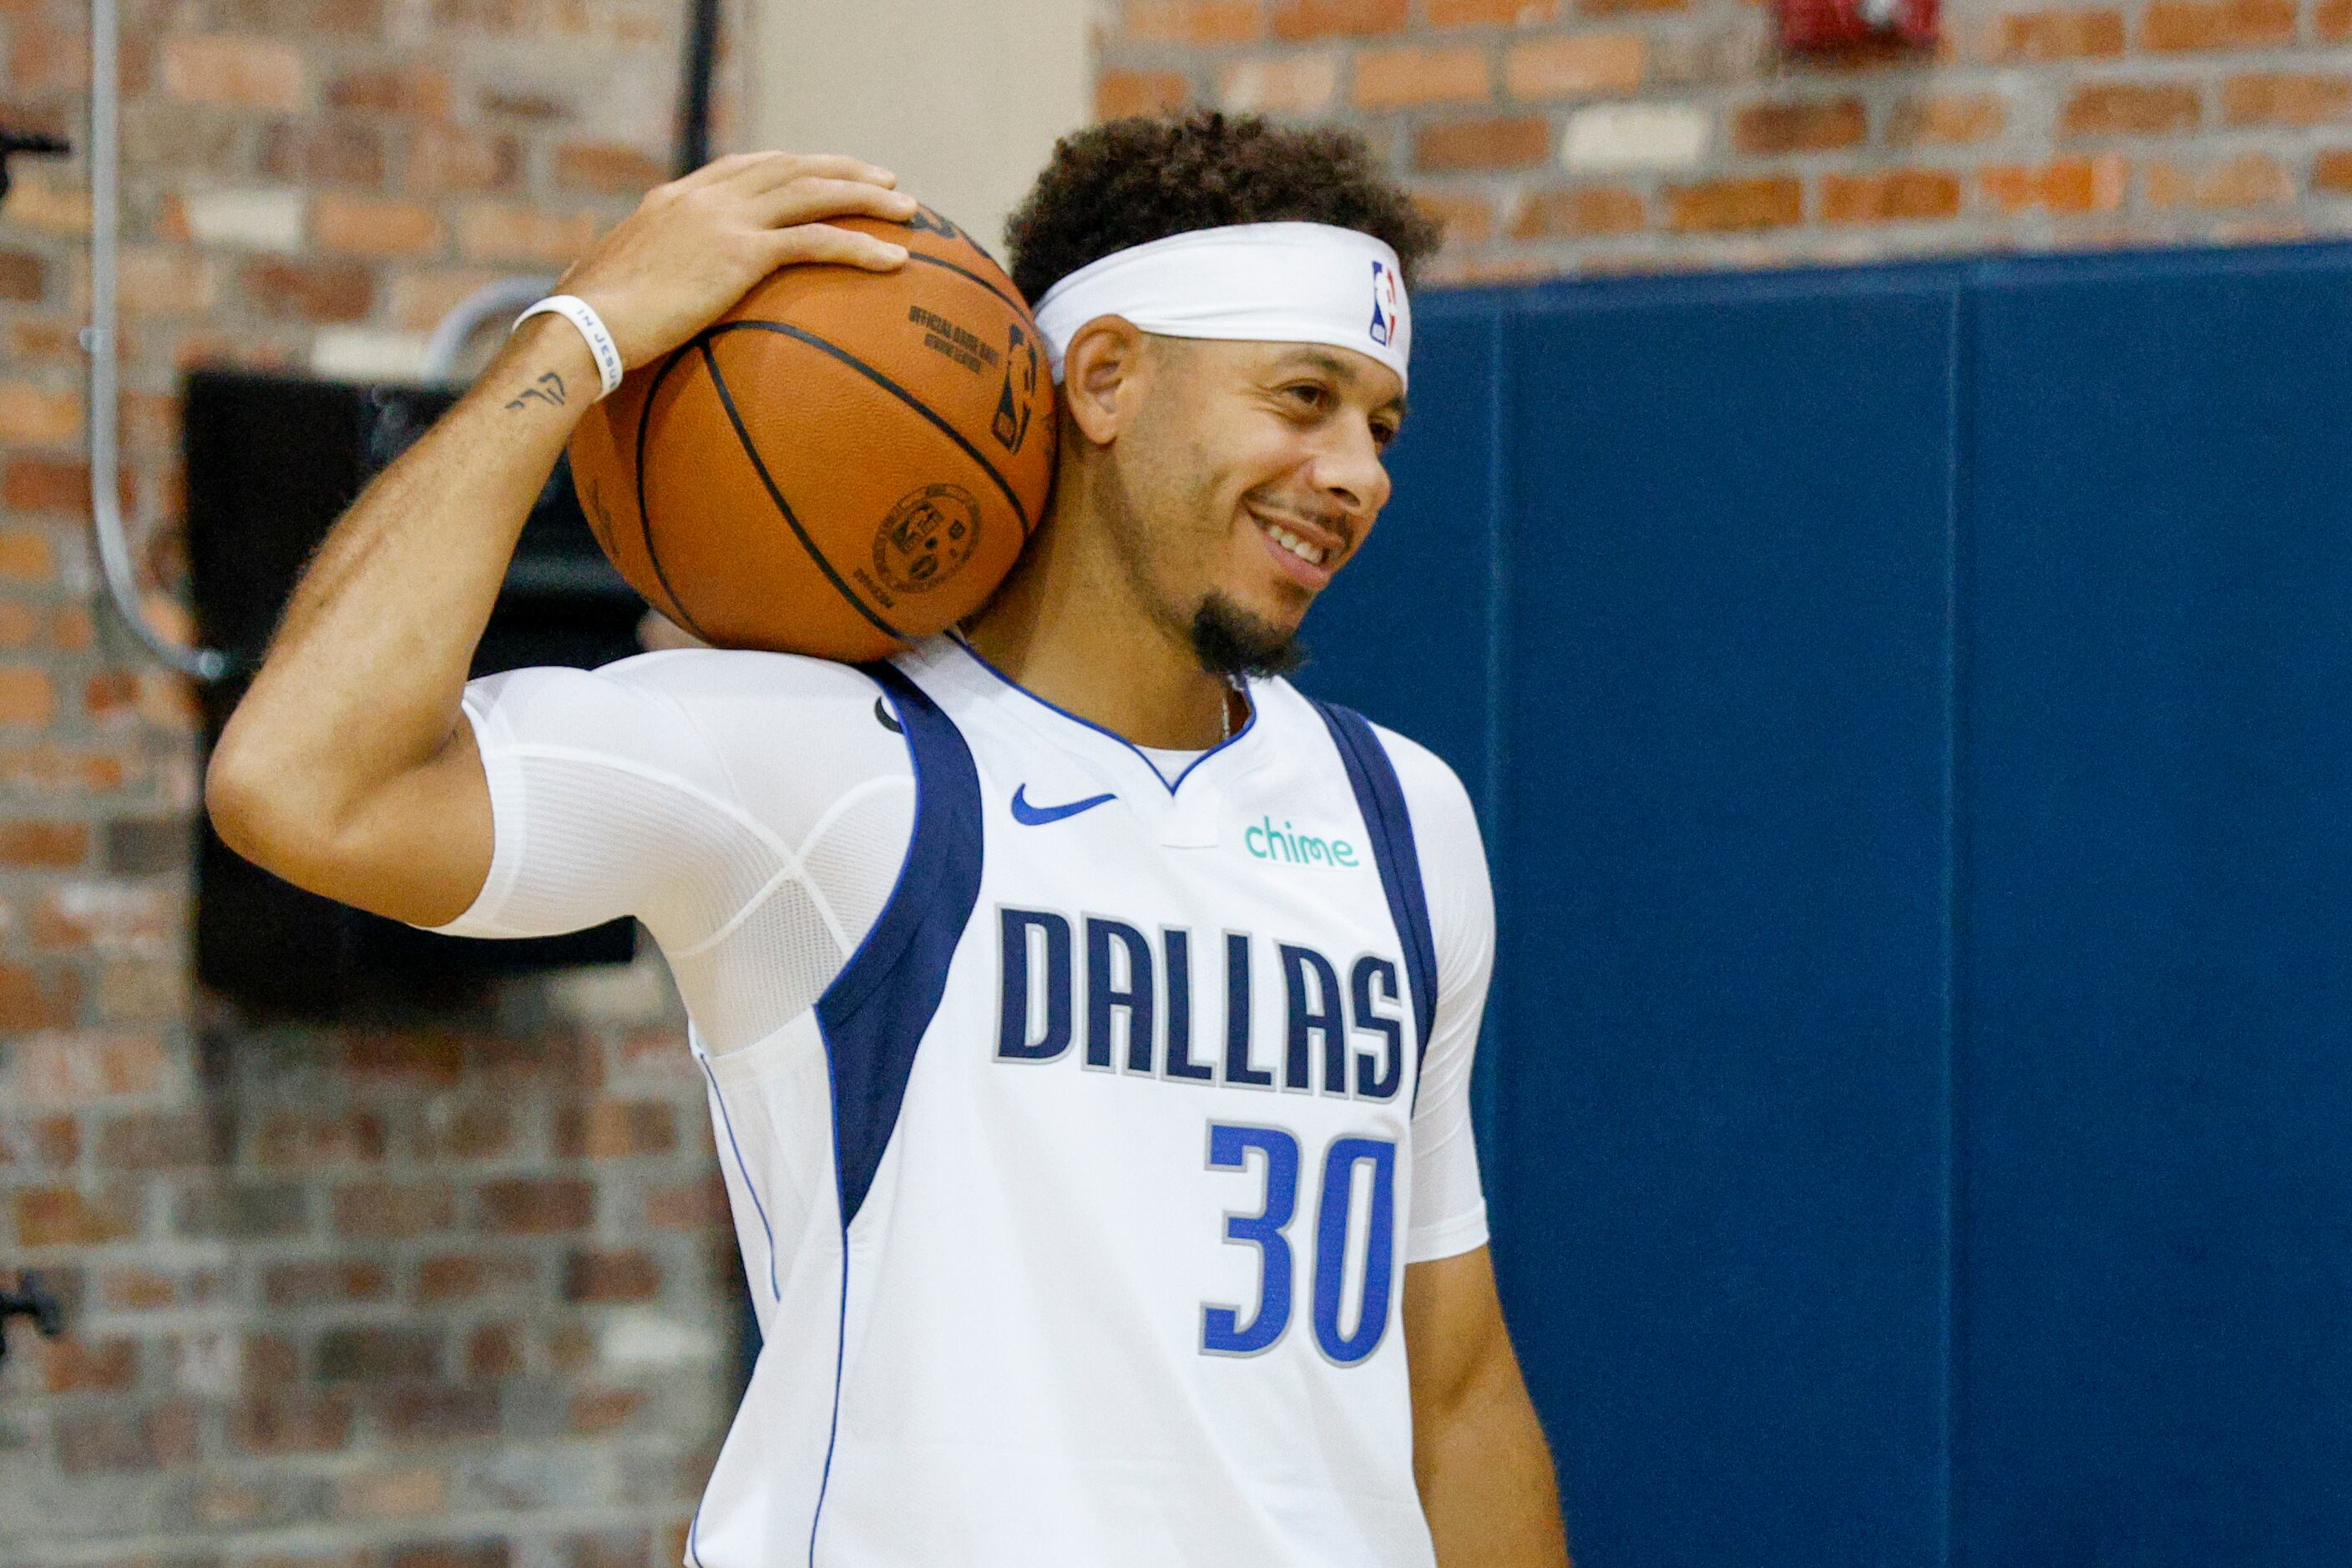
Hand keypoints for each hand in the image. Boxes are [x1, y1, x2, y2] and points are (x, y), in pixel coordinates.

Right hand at [554, 151, 915, 369]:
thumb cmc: (587, 331)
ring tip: (907, 209)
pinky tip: (896, 260)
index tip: (818, 173)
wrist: (580, 328)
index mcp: (672, 201)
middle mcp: (702, 198)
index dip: (788, 167)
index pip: (743, 168)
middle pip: (787, 168)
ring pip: (812, 192)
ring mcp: (723, 219)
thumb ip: (643, 290)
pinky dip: (860, 246)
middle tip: (881, 180)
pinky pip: (816, 241)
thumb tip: (642, 318)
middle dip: (839, 169)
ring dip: (865, 196)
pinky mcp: (740, 252)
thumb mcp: (614, 294)